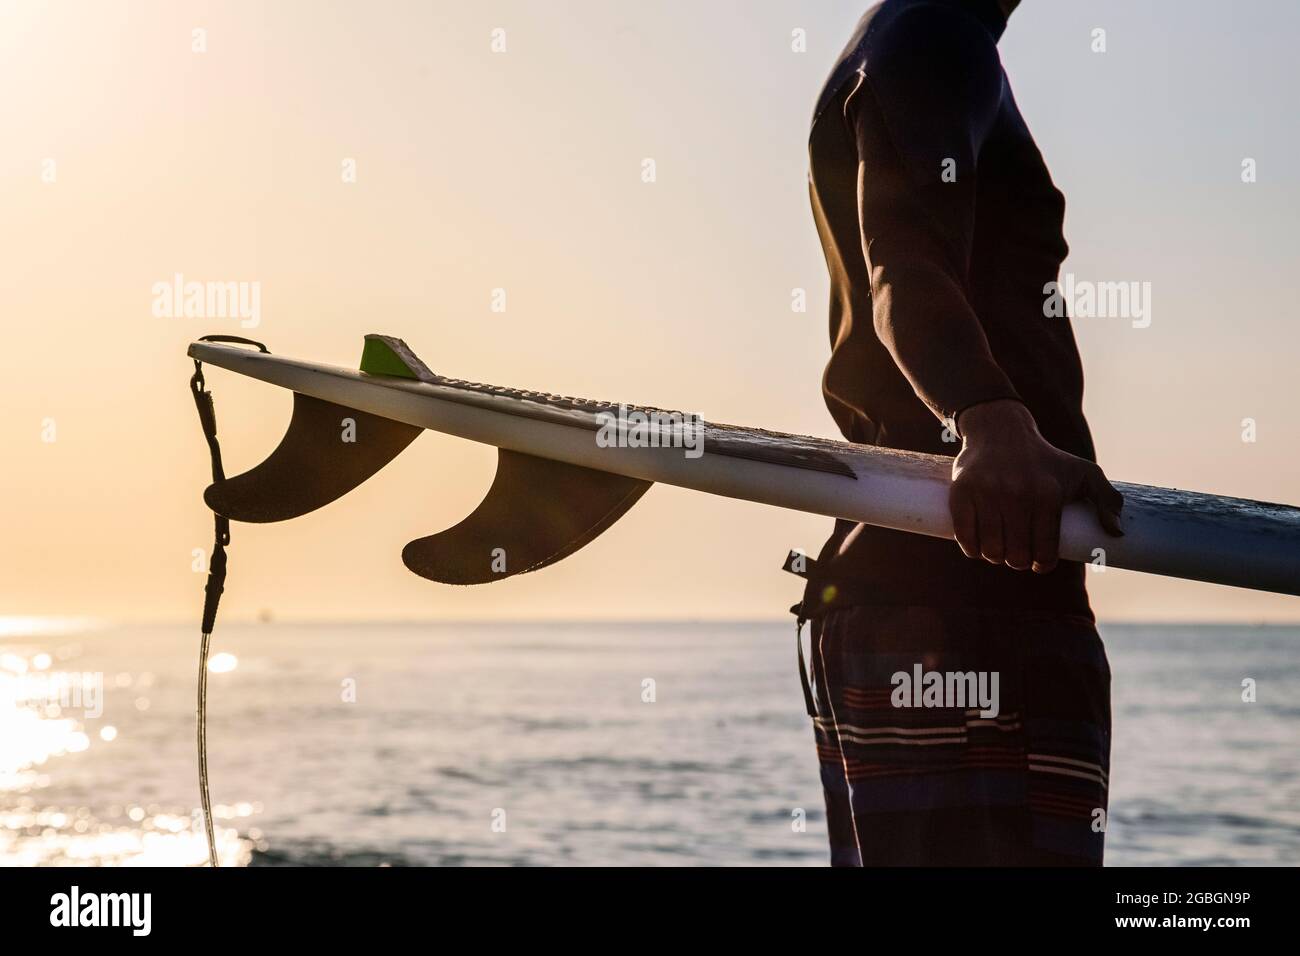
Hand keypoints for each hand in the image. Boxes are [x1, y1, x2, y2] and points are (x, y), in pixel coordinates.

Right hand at [949, 399, 1123, 572]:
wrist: (1001, 431)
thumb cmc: (1046, 459)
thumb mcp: (1083, 472)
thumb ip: (1108, 500)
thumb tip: (1117, 533)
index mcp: (1047, 495)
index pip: (1044, 551)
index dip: (1042, 564)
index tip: (1039, 561)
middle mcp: (1017, 494)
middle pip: (1015, 556)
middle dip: (1017, 562)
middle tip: (1018, 553)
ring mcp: (986, 493)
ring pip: (990, 551)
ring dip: (995, 557)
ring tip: (999, 549)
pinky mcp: (962, 492)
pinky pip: (965, 538)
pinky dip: (972, 549)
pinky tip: (978, 546)